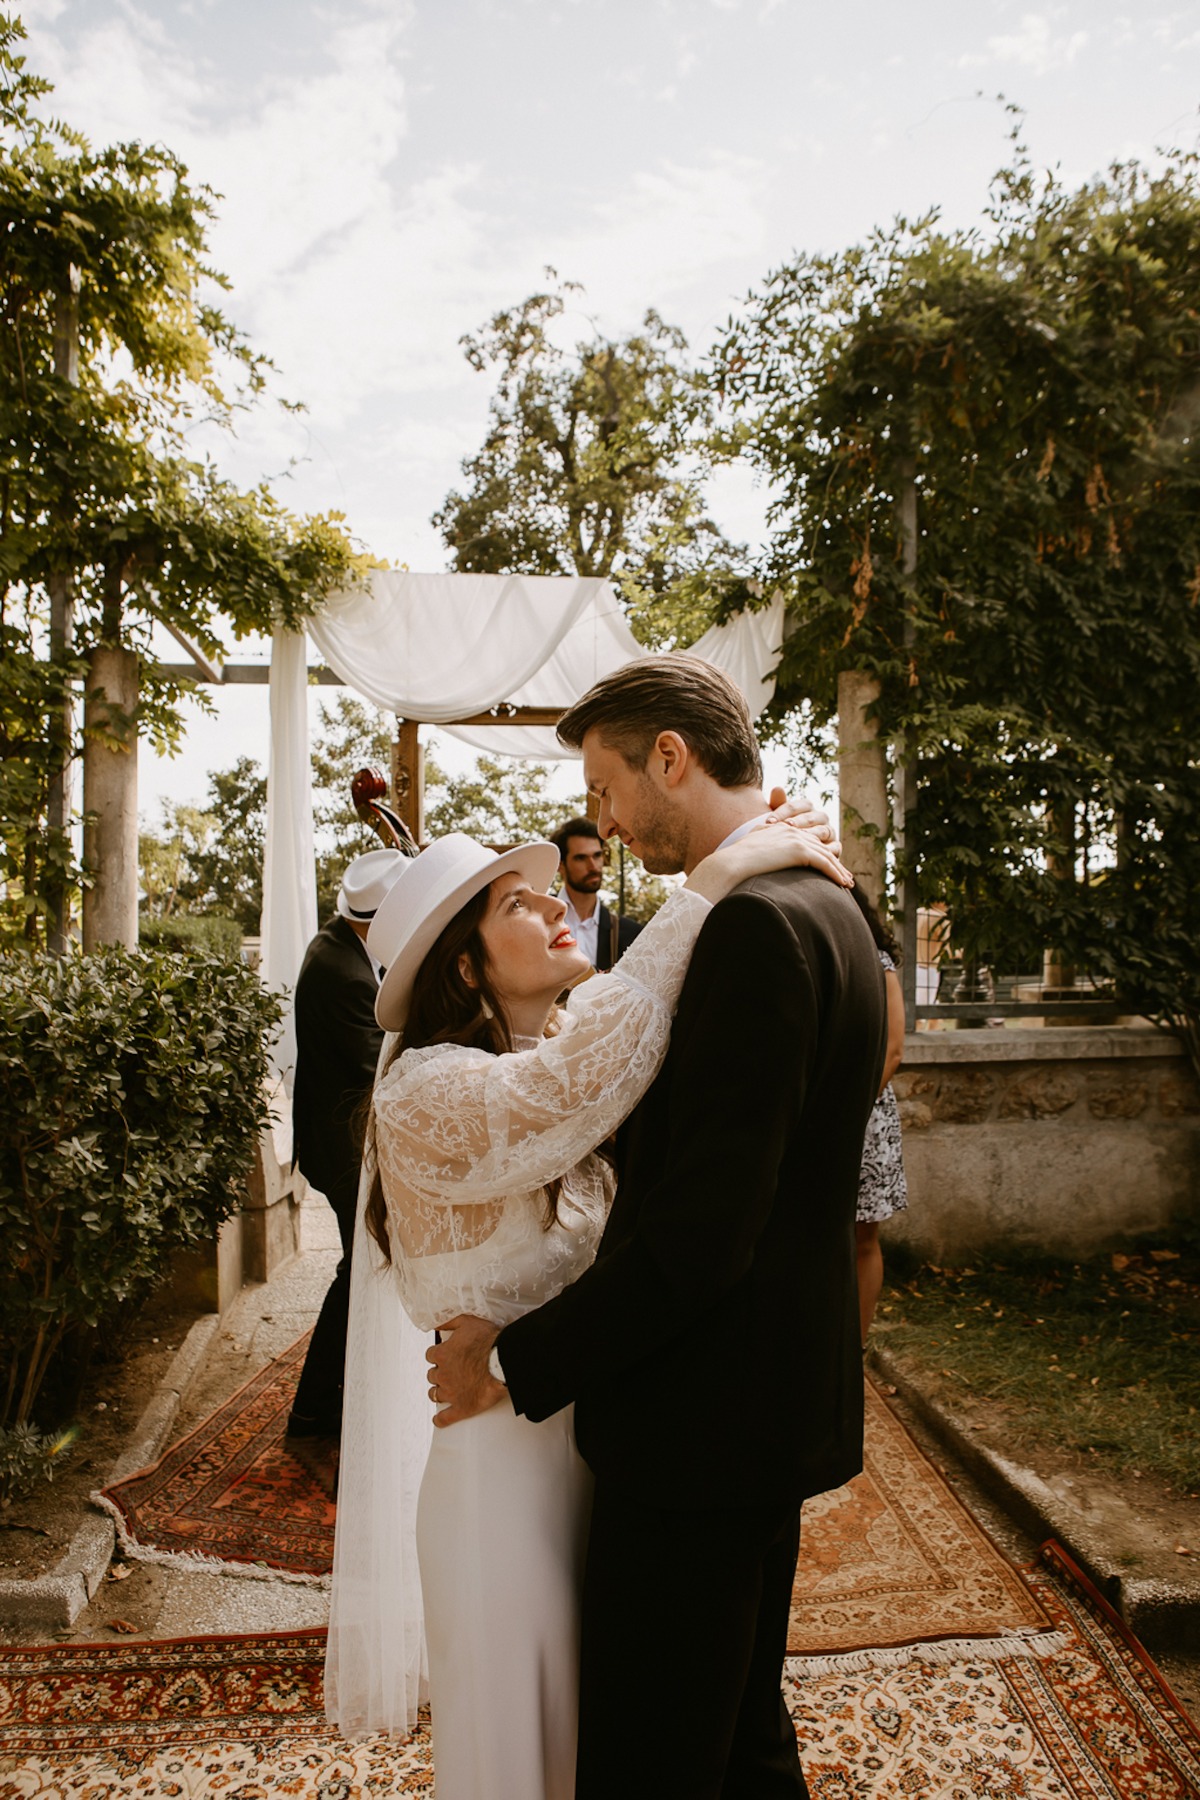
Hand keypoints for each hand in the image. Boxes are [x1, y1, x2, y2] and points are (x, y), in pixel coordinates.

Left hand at [426, 1315, 507, 1427]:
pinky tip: (439, 1419)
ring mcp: (451, 1393)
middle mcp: (443, 1374)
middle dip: (439, 1373)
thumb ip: (449, 1322)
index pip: (431, 1355)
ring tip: (444, 1391)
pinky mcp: (462, 1408)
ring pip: (435, 1394)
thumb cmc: (488, 1341)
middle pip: (432, 1375)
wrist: (505, 1361)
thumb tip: (435, 1324)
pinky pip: (445, 1418)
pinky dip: (441, 1420)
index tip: (444, 1356)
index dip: (438, 1355)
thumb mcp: (467, 1322)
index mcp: (442, 1354)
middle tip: (449, 1372)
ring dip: (438, 1391)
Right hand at [688, 820, 853, 902]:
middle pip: (821, 847)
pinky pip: (824, 863)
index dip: (821, 854)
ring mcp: (797, 839)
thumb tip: (762, 860)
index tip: (830, 868)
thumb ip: (761, 849)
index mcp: (782, 829)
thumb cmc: (736, 862)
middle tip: (845, 877)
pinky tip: (842, 885)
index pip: (808, 841)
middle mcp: (792, 830)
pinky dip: (835, 874)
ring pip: (826, 855)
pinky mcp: (799, 851)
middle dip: (835, 863)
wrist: (731, 863)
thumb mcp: (750, 850)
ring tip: (847, 884)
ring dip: (839, 871)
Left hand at [766, 787, 839, 857]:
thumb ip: (777, 805)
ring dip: (812, 834)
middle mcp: (820, 817)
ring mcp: (829, 831)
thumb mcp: (779, 821)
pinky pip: (835, 847)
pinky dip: (828, 850)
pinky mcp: (835, 847)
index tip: (768, 821)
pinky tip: (816, 854)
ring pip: (823, 830)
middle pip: (811, 817)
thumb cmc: (783, 836)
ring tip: (800, 840)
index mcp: (806, 808)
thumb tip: (777, 788)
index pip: (796, 806)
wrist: (794, 856)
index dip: (782, 812)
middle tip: (786, 827)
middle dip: (798, 822)